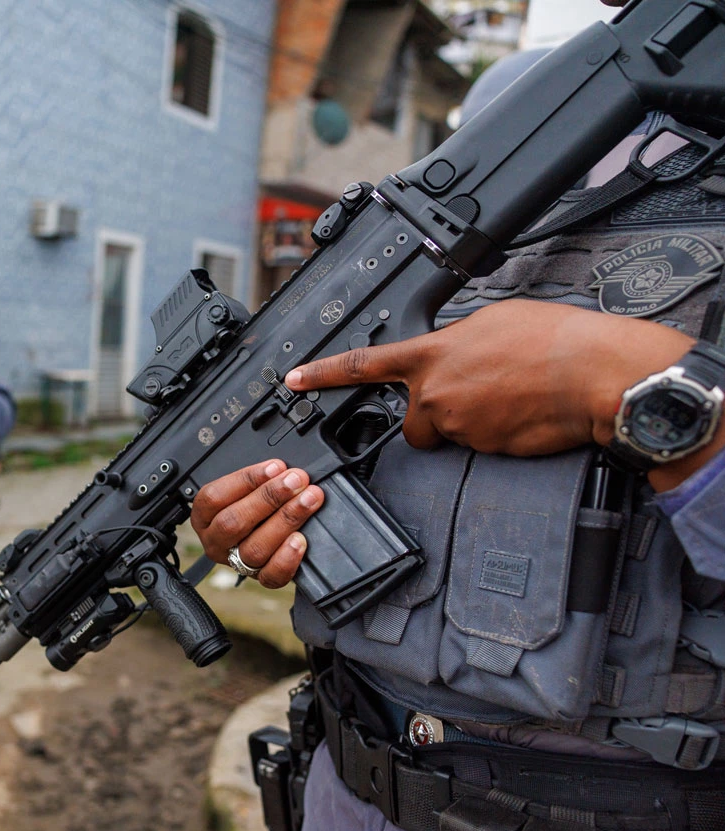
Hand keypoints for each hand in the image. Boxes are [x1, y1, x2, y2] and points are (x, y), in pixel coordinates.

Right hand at [191, 459, 323, 588]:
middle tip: (295, 481)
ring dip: (285, 520)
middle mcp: (215, 541)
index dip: (246, 480)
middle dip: (269, 498)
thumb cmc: (255, 506)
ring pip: (254, 548)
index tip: (275, 467)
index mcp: (204, 515)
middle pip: (233, 522)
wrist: (268, 536)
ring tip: (308, 501)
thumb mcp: (247, 489)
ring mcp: (235, 562)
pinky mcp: (259, 578)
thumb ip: (260, 479)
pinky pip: (270, 576)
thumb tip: (284, 470)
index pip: (215, 497)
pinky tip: (300, 539)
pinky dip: (286, 558)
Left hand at [286, 300, 693, 456]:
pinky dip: (497, 437)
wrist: (595, 373)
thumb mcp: (493, 321)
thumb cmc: (555, 340)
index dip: (323, 373)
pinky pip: (480, 449)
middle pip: (413, 421)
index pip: (362, 364)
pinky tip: (523, 414)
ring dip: (471, 425)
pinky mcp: (482, 451)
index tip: (293, 380)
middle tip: (480, 395)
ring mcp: (456, 425)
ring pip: (449, 436)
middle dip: (436, 416)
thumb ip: (456, 342)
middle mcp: (435, 392)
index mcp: (432, 354)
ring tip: (511, 399)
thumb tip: (450, 354)